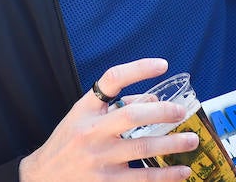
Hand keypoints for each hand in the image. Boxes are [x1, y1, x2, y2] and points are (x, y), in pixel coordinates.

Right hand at [19, 59, 198, 181]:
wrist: (43, 177)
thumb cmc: (67, 142)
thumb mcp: (82, 116)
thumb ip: (114, 106)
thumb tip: (153, 102)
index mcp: (85, 109)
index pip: (112, 80)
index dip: (138, 69)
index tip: (162, 65)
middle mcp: (92, 131)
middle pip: (133, 116)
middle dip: (163, 113)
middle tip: (182, 111)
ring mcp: (100, 158)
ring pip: (143, 147)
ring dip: (172, 143)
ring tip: (192, 140)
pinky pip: (142, 178)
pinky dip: (166, 175)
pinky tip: (182, 172)